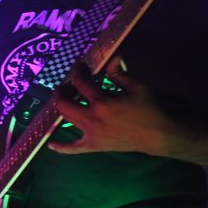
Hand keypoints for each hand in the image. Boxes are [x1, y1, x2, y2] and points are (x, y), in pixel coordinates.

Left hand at [48, 56, 180, 155]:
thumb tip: (112, 58)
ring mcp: (90, 134)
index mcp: (102, 102)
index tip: (81, 66)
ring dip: (63, 108)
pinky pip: (73, 149)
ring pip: (65, 120)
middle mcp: (92, 118)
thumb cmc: (148, 110)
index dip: (78, 71)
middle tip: (70, 86)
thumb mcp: (136, 87)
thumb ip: (119, 73)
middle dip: (63, 91)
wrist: (157, 136)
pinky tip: (51, 144)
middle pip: (64, 103)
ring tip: (68, 101)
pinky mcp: (93, 146)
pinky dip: (61, 147)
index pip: (80, 82)